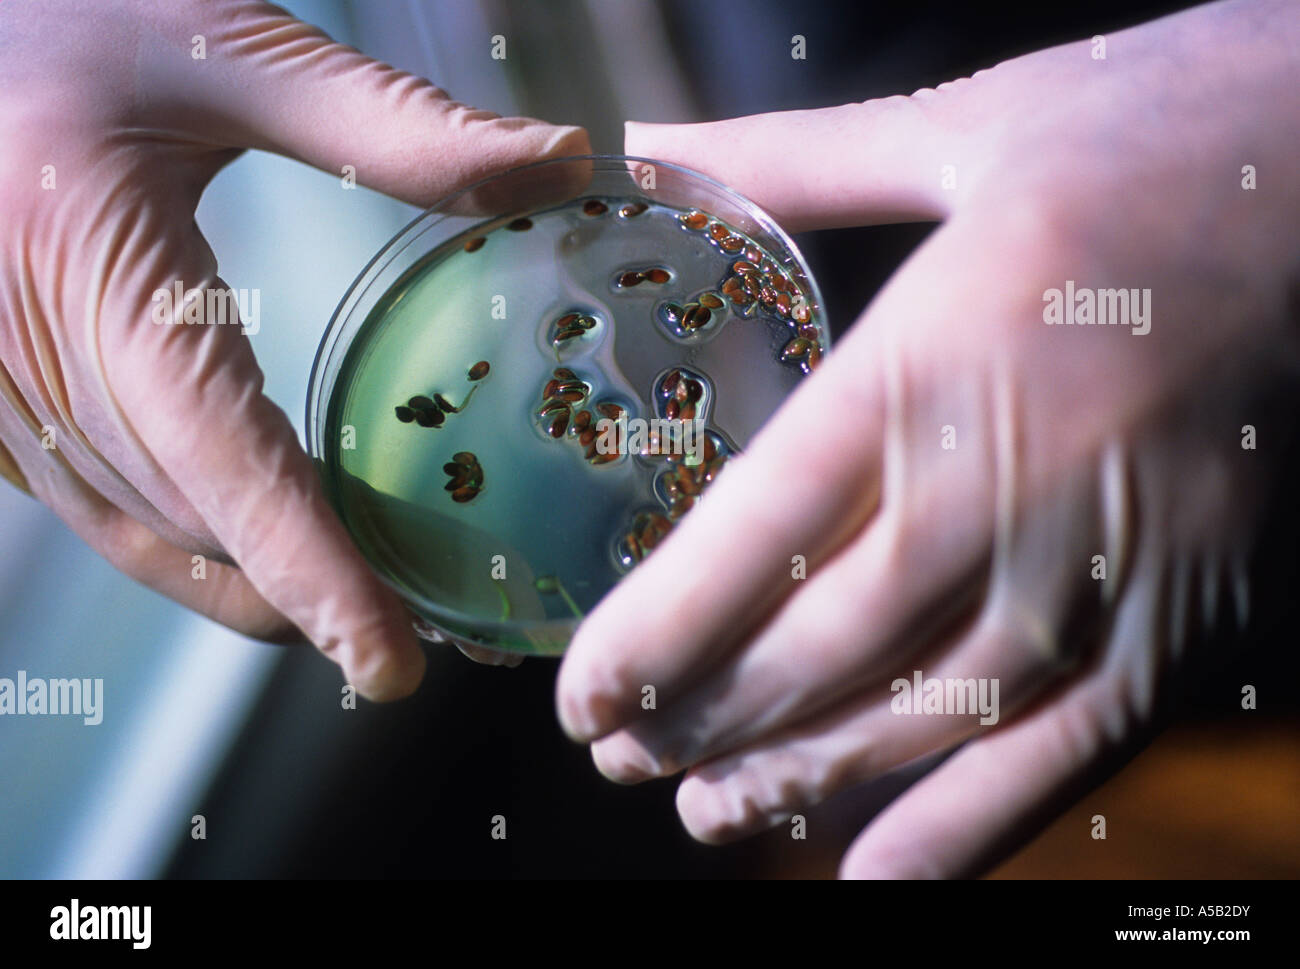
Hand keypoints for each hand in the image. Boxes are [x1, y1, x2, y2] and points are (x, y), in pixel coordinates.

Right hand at [0, 0, 586, 695]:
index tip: (390, 665)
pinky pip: (101, 504)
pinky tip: (264, 543)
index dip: (313, 576)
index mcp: (98, 278)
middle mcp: (36, 361)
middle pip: (193, 525)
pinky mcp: (5, 395)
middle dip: (304, 597)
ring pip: (143, 534)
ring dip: (252, 585)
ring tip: (361, 612)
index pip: (224, 465)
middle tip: (421, 634)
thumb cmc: (68, 19)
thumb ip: (394, 123)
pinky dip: (194, 542)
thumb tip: (560, 161)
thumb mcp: (229, 47)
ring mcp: (5, 392)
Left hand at [557, 0, 1297, 875]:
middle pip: (825, 644)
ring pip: (929, 714)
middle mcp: (1017, 475)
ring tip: (710, 808)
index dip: (659, 634)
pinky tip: (872, 878)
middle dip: (706, 719)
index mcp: (939, 349)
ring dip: (805, 779)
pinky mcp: (1190, 612)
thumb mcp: (958, 129)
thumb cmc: (1145, 135)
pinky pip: (1068, 753)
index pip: (760, 530)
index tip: (586, 696)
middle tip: (624, 756)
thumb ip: (792, 160)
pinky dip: (967, 832)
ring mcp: (1112, 559)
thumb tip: (649, 156)